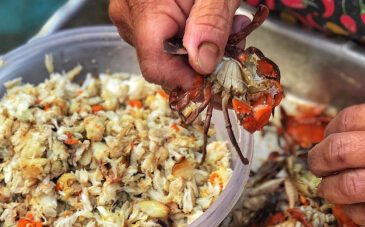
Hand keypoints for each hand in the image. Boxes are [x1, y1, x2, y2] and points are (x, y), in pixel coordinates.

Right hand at [109, 0, 242, 87]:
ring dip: (202, 46)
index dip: (189, 80)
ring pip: (167, 52)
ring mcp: (130, 15)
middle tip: (235, 36)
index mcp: (144, 8)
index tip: (219, 78)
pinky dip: (192, 34)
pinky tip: (210, 17)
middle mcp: (128, 16)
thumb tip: (202, 63)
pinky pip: (163, 37)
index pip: (157, 68)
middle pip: (165, 62)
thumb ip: (211, 23)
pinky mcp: (138, 13)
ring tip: (227, 21)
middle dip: (204, 58)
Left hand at [308, 96, 364, 226]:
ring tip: (330, 189)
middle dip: (319, 161)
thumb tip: (360, 137)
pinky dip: (357, 212)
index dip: (329, 133)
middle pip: (339, 153)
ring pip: (350, 187)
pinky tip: (356, 208)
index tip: (327, 140)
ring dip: (331, 190)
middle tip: (317, 165)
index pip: (348, 121)